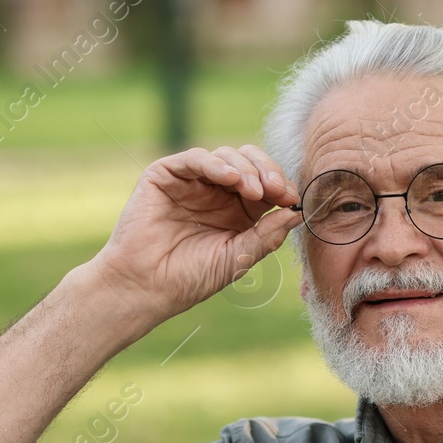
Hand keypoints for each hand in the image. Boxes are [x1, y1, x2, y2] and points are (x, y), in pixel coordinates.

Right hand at [89, 144, 301, 323]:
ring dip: (246, 169)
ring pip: (227, 156)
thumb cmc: (191, 277)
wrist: (146, 286)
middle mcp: (217, 191)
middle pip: (251, 164)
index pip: (267, 185)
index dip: (281, 187)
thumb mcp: (238, 258)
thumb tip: (296, 213)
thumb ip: (267, 236)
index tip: (293, 198)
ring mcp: (192, 181)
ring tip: (254, 191)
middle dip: (268, 172)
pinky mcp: (166, 175)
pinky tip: (231, 178)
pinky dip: (215, 163)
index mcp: (239, 210)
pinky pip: (195, 158)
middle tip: (277, 190)